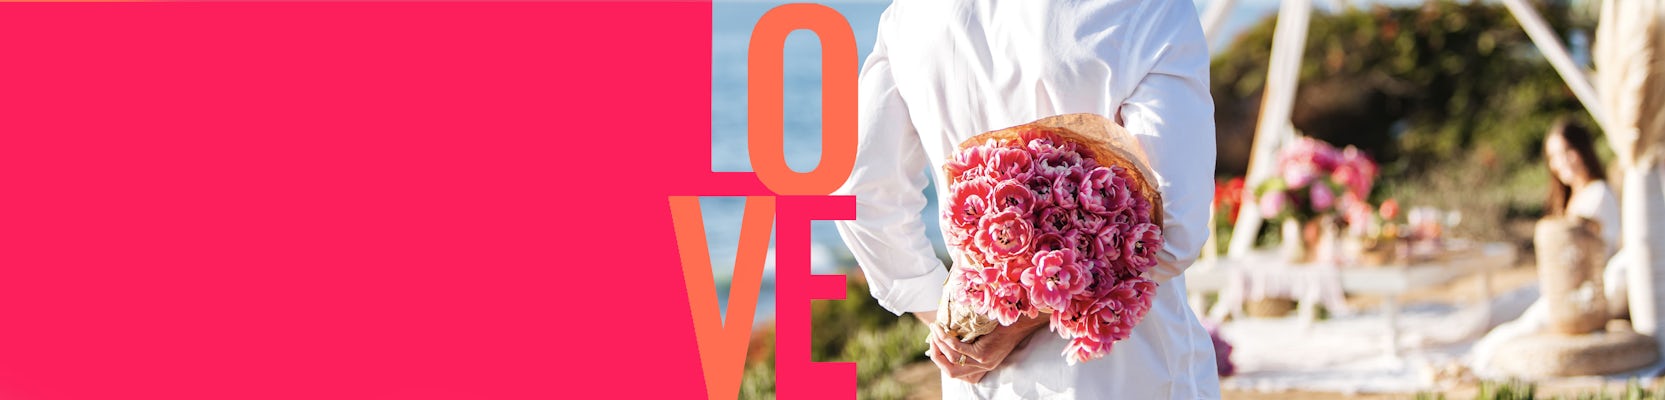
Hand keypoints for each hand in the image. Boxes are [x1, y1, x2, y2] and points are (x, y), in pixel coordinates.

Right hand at [924, 313, 1045, 383]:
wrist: (1020, 321)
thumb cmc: (1002, 324)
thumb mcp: (984, 337)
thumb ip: (970, 342)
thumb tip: (948, 335)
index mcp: (982, 367)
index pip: (956, 372)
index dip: (942, 361)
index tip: (935, 346)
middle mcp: (982, 368)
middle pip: (951, 372)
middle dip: (937, 357)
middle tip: (931, 340)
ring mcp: (983, 362)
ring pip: (952, 360)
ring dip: (939, 345)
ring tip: (934, 330)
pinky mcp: (983, 353)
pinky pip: (958, 349)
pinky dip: (947, 339)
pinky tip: (941, 329)